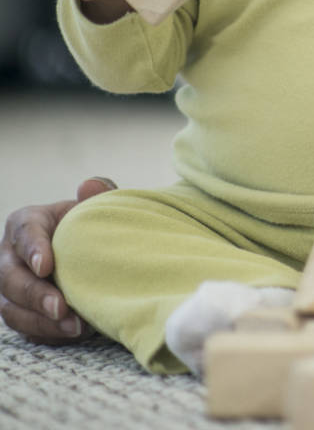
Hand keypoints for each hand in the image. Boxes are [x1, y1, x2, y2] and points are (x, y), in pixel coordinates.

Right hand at [0, 178, 114, 342]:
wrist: (92, 250)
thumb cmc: (90, 224)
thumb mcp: (95, 206)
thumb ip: (98, 194)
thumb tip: (88, 186)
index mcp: (25, 223)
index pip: (23, 233)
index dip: (33, 250)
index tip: (46, 266)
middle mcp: (9, 257)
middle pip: (11, 279)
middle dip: (35, 295)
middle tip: (61, 306)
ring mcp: (10, 288)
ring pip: (13, 309)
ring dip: (41, 321)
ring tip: (74, 327)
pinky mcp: (20, 312)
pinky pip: (25, 328)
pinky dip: (47, 333)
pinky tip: (72, 333)